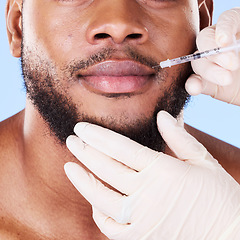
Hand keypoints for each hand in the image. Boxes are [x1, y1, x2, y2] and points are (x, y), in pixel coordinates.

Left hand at [64, 111, 239, 239]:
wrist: (230, 234)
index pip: (122, 149)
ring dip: (83, 181)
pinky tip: (93, 199)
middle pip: (107, 170)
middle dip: (85, 152)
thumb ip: (179, 137)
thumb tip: (162, 115)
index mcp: (164, 172)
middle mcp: (149, 195)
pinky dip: (99, 212)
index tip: (82, 127)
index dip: (98, 137)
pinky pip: (111, 227)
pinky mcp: (142, 238)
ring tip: (70, 166)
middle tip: (72, 139)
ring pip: (102, 199)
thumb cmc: (218, 195)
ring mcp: (143, 219)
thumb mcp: (202, 161)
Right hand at [185, 8, 239, 105]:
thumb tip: (227, 44)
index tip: (224, 42)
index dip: (224, 28)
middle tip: (232, 64)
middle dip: (214, 51)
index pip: (228, 19)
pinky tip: (195, 87)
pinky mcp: (207, 83)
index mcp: (238, 30)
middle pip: (205, 40)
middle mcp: (222, 45)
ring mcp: (212, 64)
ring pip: (198, 62)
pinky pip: (193, 81)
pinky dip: (192, 85)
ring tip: (227, 80)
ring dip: (209, 71)